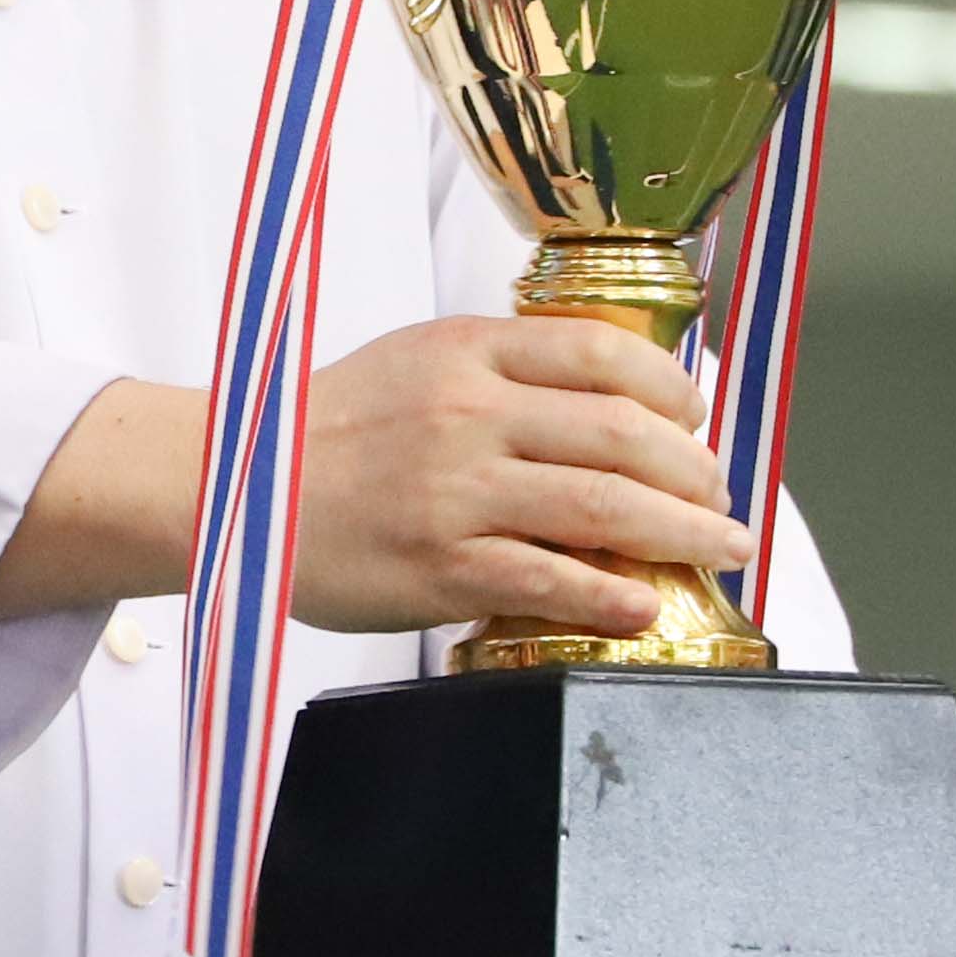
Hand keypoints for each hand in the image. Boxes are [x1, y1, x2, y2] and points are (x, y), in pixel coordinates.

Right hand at [288, 315, 750, 639]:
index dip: (671, 388)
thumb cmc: (329, 429)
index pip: (601, 352)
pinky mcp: (439, 565)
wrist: (232, 485)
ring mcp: (455, 491)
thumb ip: (503, 371)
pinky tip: (647, 606)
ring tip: (720, 550)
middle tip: (724, 503)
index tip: (697, 420)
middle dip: (695, 473)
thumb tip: (608, 402)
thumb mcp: (416, 361)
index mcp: (467, 350)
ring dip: (682, 534)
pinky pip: (548, 580)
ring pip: (602, 507)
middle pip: (621, 434)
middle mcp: (468, 412)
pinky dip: (611, 595)